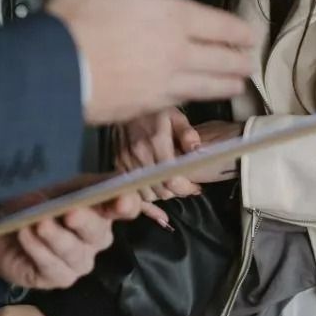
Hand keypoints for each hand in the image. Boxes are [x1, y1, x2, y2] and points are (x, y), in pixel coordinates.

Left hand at [0, 189, 161, 289]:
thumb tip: (49, 199)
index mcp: (102, 209)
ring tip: (38, 223)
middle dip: (85, 221)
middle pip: (98, 231)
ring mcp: (81, 261)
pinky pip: (52, 266)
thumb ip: (61, 190)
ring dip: (55, 236)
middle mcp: (98, 238)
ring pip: (74, 251)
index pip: (127, 207)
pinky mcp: (61, 278)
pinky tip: (25, 235)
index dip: (128, 204)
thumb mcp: (50, 190)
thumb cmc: (40, 206)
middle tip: (70, 212)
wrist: (10, 232)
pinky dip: (37, 249)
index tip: (122, 199)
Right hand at [46, 0, 253, 124]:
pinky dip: (197, 99)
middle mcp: (178, 51)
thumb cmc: (80, 14)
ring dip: (227, 84)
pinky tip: (198, 98)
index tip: (250, 36)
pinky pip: (181, 102)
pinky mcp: (148, 106)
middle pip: (220, 59)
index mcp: (174, 16)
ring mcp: (165, 82)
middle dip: (239, 61)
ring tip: (238, 85)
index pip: (219, 25)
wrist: (56, 67)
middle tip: (250, 64)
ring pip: (207, 85)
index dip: (239, 31)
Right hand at [117, 110, 243, 188]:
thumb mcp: (176, 115)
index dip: (186, 188)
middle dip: (176, 192)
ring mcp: (125, 161)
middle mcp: (138, 154)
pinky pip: (132, 191)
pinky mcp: (118, 164)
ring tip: (172, 185)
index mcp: (156, 141)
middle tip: (187, 186)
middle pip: (160, 190)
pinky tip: (158, 213)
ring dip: (161, 194)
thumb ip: (188, 133)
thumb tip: (197, 149)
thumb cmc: (154, 110)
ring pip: (146, 194)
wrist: (125, 101)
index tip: (196, 187)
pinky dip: (145, 200)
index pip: (171, 178)